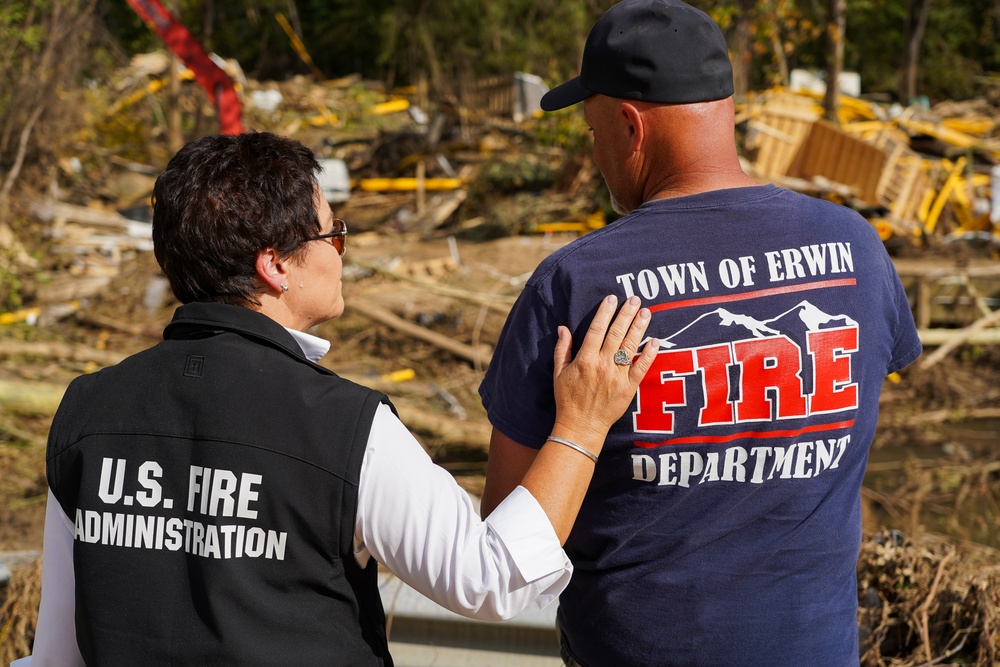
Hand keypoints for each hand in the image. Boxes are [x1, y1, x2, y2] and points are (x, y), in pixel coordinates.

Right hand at [550, 295, 658, 450]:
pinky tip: (655, 340)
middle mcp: (602, 365)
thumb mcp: (558, 373)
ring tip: (646, 312)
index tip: (612, 298)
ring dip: (639, 328)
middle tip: (635, 299)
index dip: (605, 312)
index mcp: (584, 359)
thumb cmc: (567, 400)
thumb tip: (562, 328)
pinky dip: (649, 354)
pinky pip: (641, 368)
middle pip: (616, 333)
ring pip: (630, 346)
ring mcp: (617, 376)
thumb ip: (562, 349)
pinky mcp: (628, 388)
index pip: (596, 329)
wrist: (580, 427)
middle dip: (626, 314)